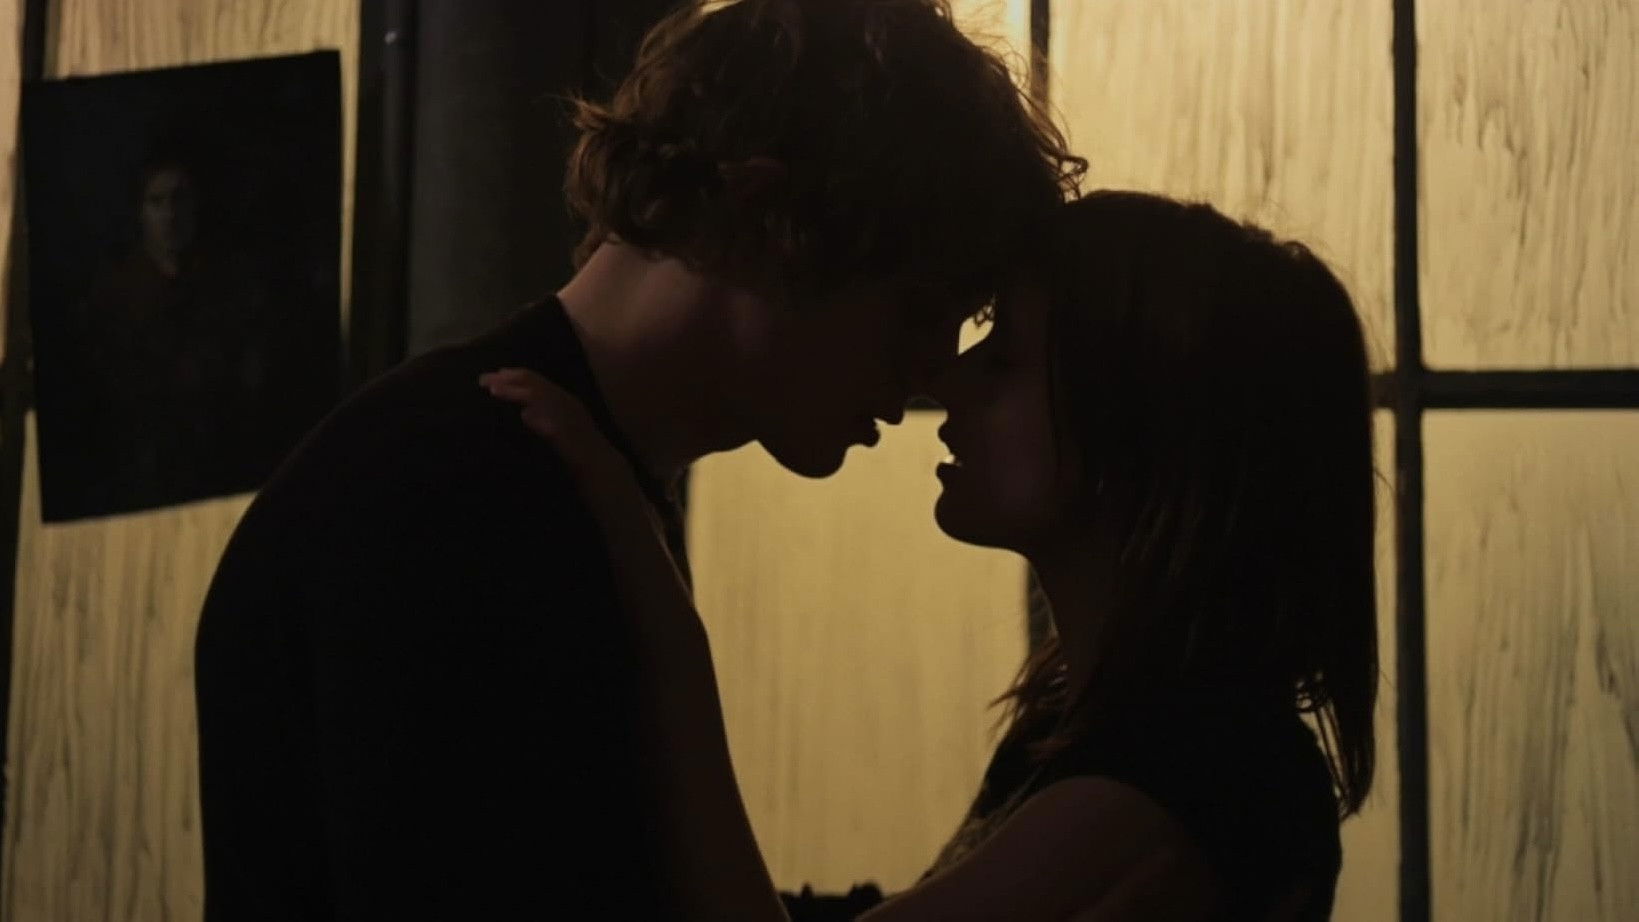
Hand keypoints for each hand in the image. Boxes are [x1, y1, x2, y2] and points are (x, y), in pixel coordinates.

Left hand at [480, 367, 673, 574]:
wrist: (651, 605)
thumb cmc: (609, 575)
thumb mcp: (573, 528)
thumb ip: (559, 503)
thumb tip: (515, 490)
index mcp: (596, 470)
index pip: (565, 418)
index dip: (532, 394)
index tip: (495, 385)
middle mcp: (608, 467)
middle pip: (568, 411)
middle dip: (528, 387)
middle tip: (487, 377)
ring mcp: (614, 480)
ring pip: (577, 424)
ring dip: (537, 399)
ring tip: (503, 387)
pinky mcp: (614, 497)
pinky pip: (584, 456)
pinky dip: (557, 432)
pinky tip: (529, 418)